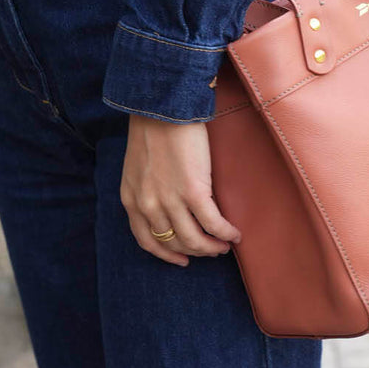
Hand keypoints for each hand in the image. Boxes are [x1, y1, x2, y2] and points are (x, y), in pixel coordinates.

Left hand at [120, 115, 241, 265]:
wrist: (162, 107)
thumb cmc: (152, 129)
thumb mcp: (137, 166)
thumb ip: (146, 189)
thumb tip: (166, 203)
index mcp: (132, 200)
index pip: (148, 240)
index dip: (167, 254)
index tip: (182, 260)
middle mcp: (148, 206)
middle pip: (174, 243)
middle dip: (195, 251)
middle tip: (211, 250)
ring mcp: (170, 201)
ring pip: (194, 240)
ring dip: (213, 247)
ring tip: (225, 245)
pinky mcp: (193, 192)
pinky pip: (212, 224)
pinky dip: (226, 232)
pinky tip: (236, 234)